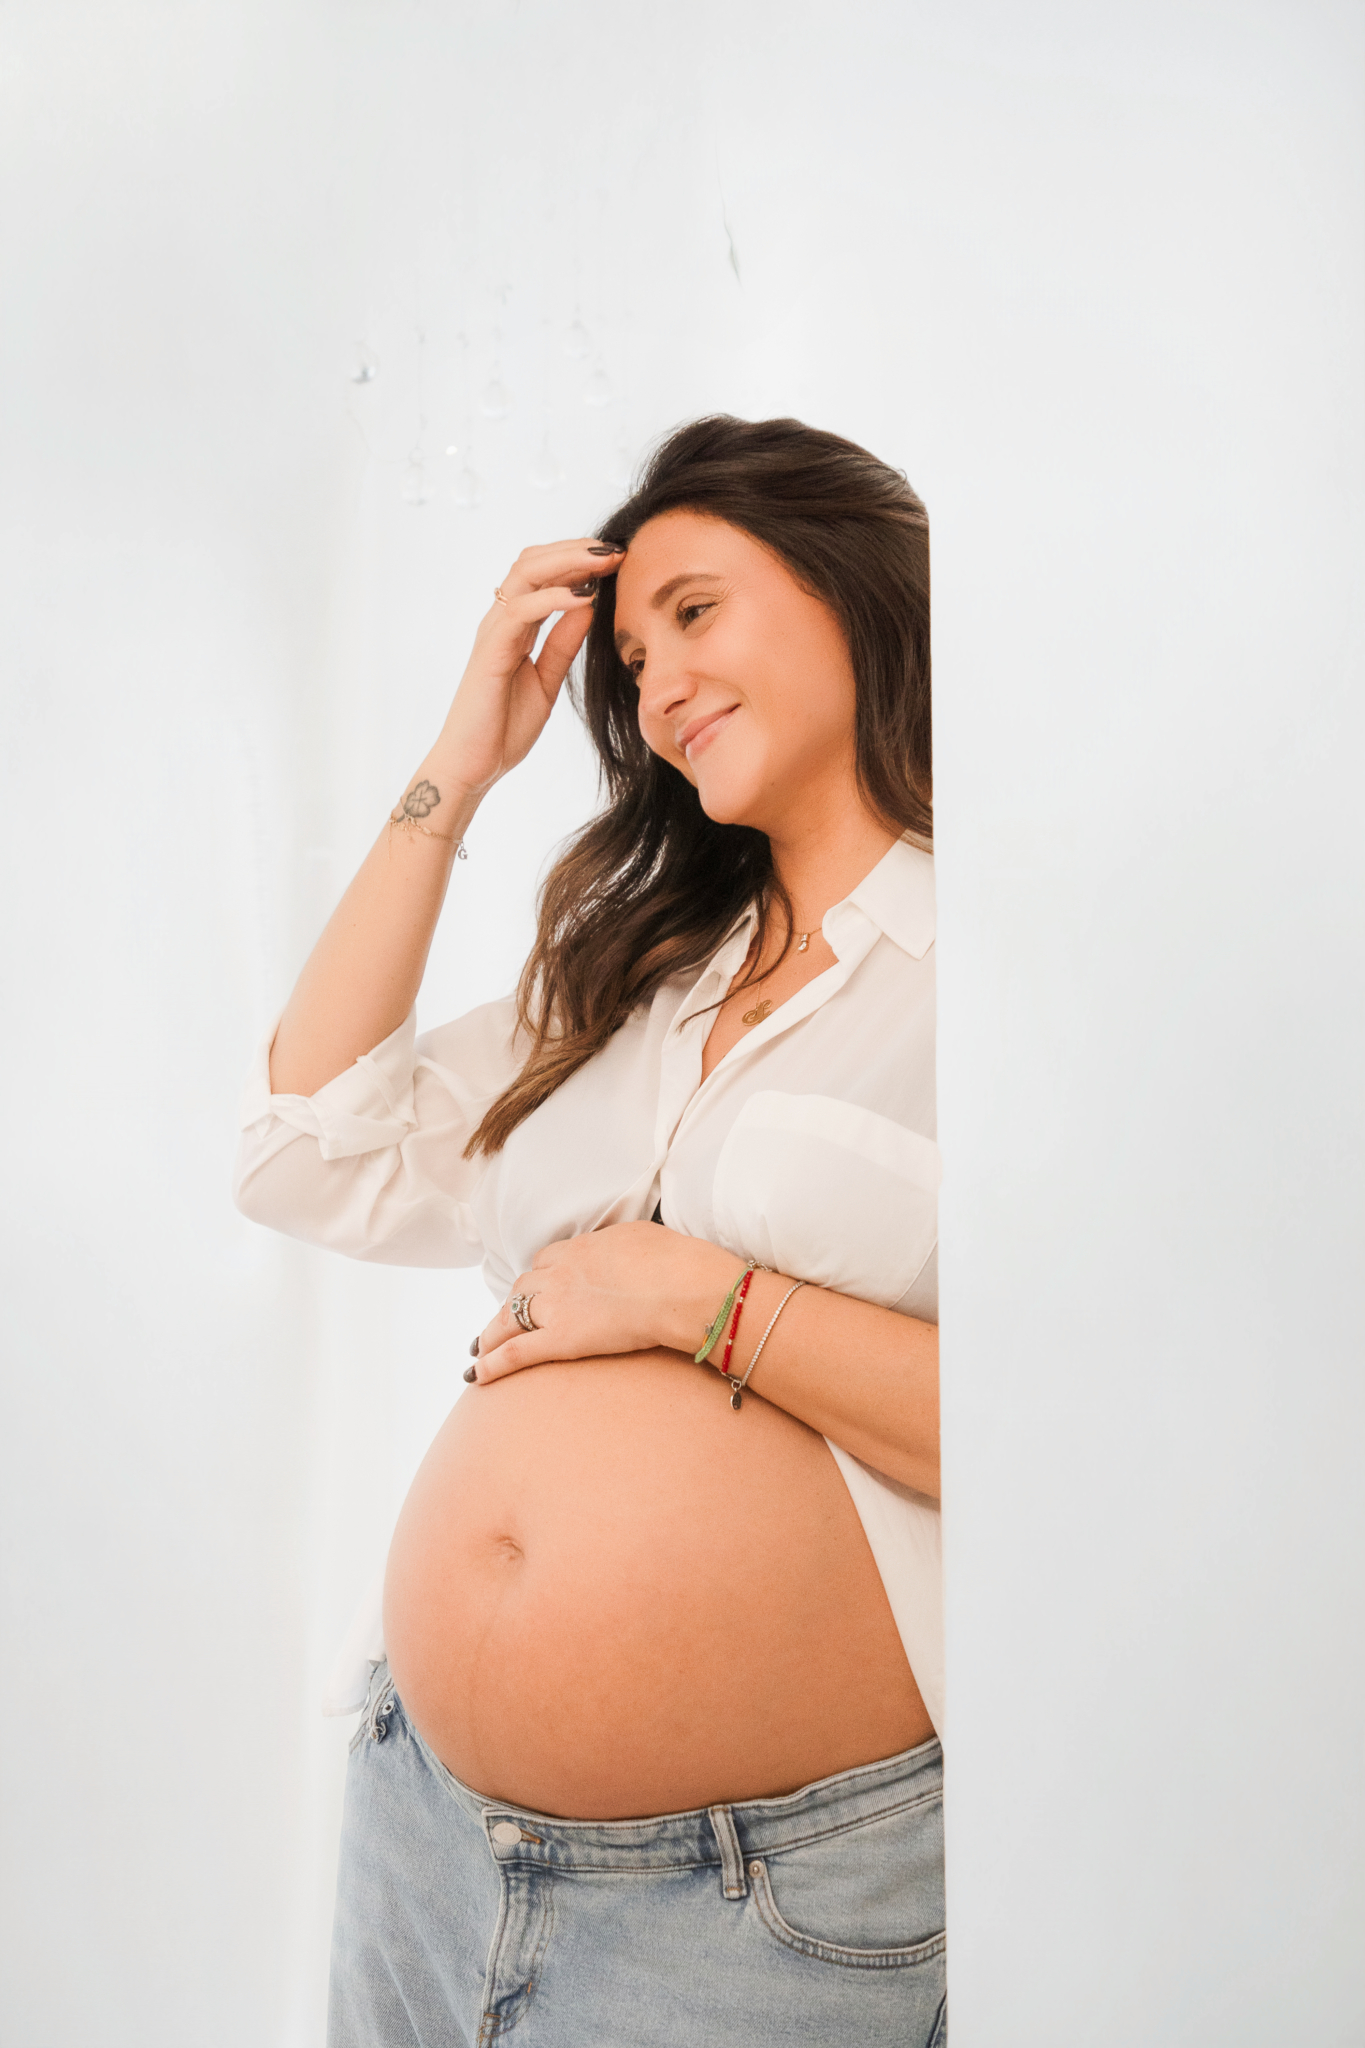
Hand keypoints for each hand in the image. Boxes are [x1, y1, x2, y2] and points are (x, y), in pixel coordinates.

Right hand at [433, 537, 625, 799]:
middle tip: (616, 550)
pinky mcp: (490, 650)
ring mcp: (494, 632)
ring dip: (567, 563)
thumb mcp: (547, 680)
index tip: (617, 559)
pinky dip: (552, 598)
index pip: (544, 574)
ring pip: (525, 574)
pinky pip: (520, 611)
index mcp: (515, 626)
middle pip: (533, 562)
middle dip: (577, 550)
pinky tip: (582, 597)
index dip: (578, 561)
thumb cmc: (504, 727)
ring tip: (603, 561)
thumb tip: (588, 607)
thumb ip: (563, 644)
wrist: (475, 765)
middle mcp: (502, 621)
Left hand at [470, 1221, 737, 1383]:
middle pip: (522, 1288)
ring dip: (493, 1332)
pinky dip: (492, 1363)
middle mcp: (561, 1272)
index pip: (547, 1260)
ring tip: (481, 1348)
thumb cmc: (678, 1261)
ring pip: (510, 1317)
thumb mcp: (645, 1237)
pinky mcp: (561, 1339)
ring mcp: (557, 1305)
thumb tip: (631, 1250)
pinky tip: (476, 1375)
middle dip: (511, 1305)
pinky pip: (516, 1351)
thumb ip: (626, 1247)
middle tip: (502, 1323)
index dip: (539, 1278)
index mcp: (583, 1247)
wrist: (682, 1286)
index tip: (537, 1290)